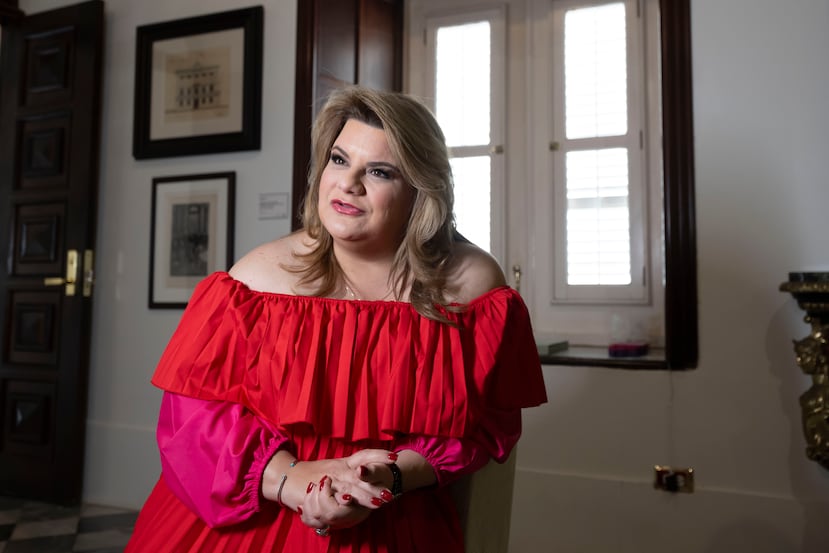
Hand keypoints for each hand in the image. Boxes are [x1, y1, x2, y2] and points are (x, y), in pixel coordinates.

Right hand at [271, 448, 397, 530]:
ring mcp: (330, 481)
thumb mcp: (336, 469)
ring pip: (350, 488)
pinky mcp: (319, 491)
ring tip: (381, 501)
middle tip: (392, 493)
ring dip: (365, 495)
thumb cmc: (315, 474)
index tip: (395, 457)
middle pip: (361, 475)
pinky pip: (332, 496)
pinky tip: (349, 502)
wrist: (288, 477)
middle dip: (378, 484)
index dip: (379, 455)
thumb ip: (354, 472)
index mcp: (345, 463)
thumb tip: (371, 474)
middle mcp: (339, 470)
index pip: (364, 455)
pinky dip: (340, 499)